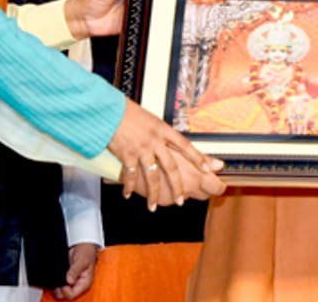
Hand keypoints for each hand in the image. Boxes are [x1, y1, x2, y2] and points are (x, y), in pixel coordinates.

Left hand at [52, 243, 97, 298]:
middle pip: (64, 295)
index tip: (62, 281)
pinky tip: (55, 275)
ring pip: (59, 291)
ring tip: (56, 275)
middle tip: (57, 278)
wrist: (82, 245)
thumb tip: (69, 281)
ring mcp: (70, 282)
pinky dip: (54, 281)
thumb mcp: (82, 261)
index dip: (65, 290)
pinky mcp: (65, 278)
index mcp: (84, 283)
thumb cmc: (86, 252)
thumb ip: (75, 271)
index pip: (72, 295)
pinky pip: (57, 284)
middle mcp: (77, 285)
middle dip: (59, 289)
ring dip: (55, 285)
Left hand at [64, 0, 142, 38]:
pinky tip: (136, 21)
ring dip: (144, 13)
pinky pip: (137, 25)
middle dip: (148, 1)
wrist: (81, 19)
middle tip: (143, 1)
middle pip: (145, 0)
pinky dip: (138, 25)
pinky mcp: (127, 24)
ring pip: (143, 13)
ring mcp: (129, 13)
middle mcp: (129, 0)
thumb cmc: (90, 0)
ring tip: (139, 11)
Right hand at [107, 100, 225, 208]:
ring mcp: (141, 149)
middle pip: (171, 167)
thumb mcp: (151, 120)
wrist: (109, 111)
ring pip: (152, 176)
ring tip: (153, 207)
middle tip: (181, 200)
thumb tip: (172, 142)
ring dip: (153, 193)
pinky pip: (131, 175)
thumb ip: (161, 133)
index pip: (185, 145)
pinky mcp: (126, 155)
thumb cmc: (129, 114)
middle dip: (177, 186)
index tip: (209, 168)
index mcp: (163, 130)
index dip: (197, 157)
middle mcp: (155, 140)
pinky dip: (129, 187)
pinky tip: (128, 195)